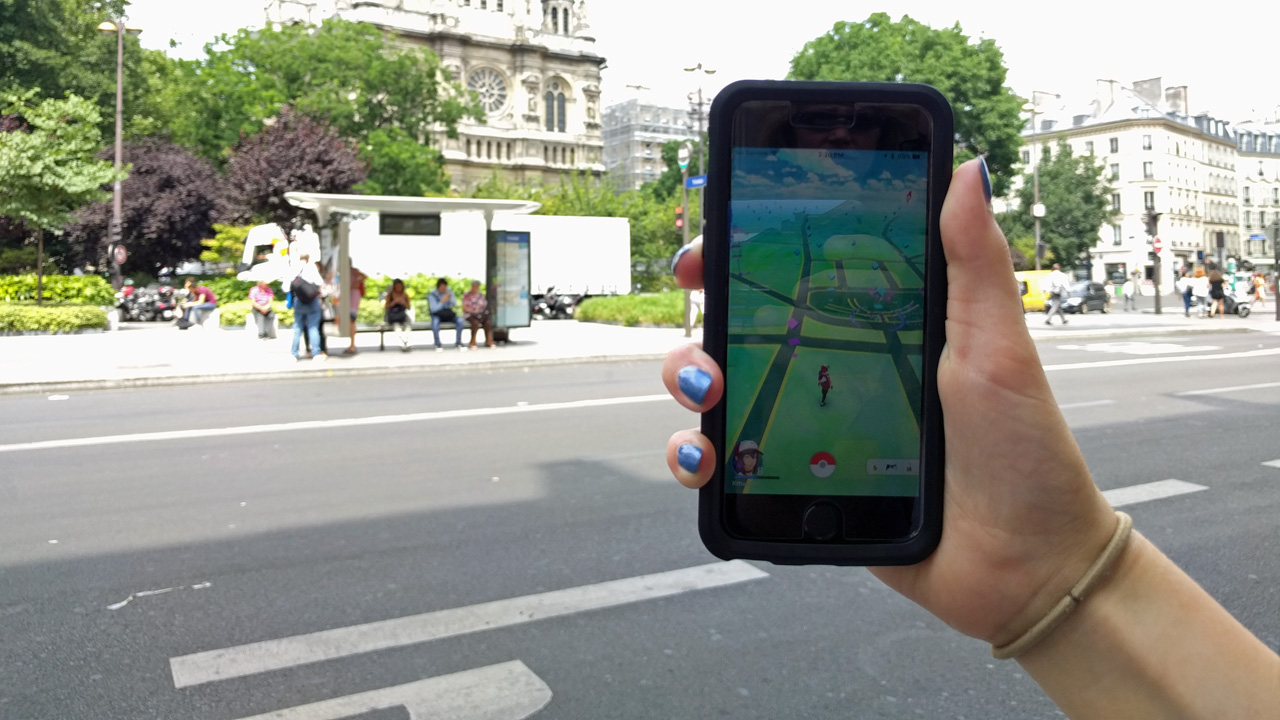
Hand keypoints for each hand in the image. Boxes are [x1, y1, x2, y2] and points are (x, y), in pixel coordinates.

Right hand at [661, 160, 1116, 644]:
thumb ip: (976, 264)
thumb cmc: (1024, 453)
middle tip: (699, 297)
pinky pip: (726, 468)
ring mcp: (810, 430)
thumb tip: (969, 169)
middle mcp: (835, 373)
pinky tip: (706, 455)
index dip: (750, 250)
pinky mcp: (795, 488)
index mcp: (880, 329)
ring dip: (688, 376)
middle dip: (707, 306)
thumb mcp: (1000, 349)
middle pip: (744, 326)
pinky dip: (694, 457)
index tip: (720, 237)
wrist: (1024, 566)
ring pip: (719, 391)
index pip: (801, 276)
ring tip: (707, 388)